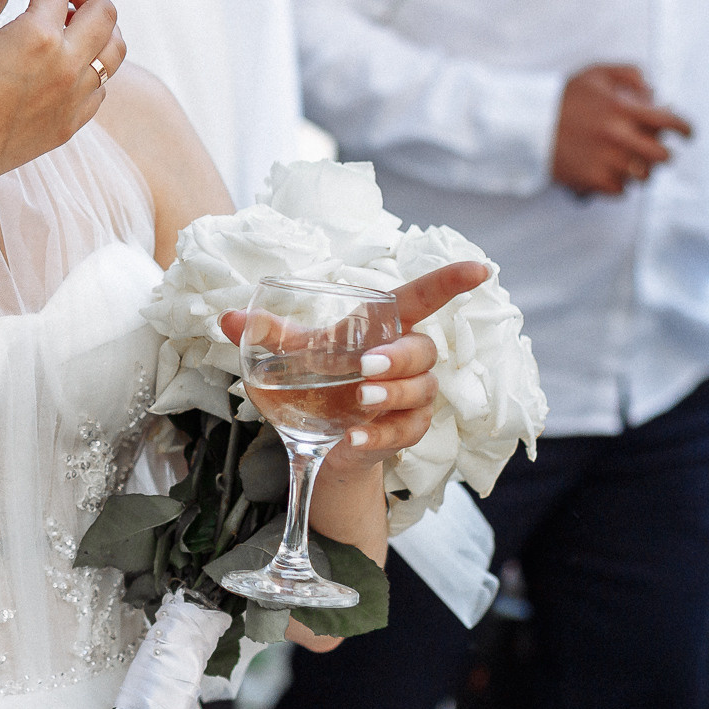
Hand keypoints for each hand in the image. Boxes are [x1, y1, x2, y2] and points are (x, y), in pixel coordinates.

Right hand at [0, 0, 126, 199]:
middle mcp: (67, 66)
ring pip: (115, 50)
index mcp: (37, 38)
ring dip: (100, 27)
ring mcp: (74, 99)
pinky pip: (102, 85)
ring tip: (71, 19)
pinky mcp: (72, 124)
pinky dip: (93, 65)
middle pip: (105, 10)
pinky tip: (65, 61)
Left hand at [217, 260, 489, 467]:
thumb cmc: (312, 384)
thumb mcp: (288, 358)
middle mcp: (403, 359)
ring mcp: (408, 398)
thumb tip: (227, 318)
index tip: (481, 268)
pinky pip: (404, 432)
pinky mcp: (403, 432)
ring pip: (421, 391)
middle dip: (400, 357)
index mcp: (381, 328)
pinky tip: (353, 437)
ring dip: (393, 393)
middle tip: (367, 365)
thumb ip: (265, 335)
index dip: (451, 281)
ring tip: (361, 398)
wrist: (316, 440)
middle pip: (423, 350)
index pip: (424, 298)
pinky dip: (379, 434)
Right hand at [551, 64, 691, 196]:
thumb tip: (654, 92)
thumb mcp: (595, 74)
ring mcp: (606, 160)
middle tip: (657, 151)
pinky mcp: (593, 181)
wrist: (525, 126)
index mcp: (622, 108)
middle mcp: (617, 136)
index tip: (688, 134)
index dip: (685, 129)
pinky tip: (609, 172)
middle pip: (662, 156)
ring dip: (641, 170)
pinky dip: (620, 184)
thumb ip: (629, 75)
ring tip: (630, 163)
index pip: (669, 122)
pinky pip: (622, 190)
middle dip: (663, 153)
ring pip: (644, 176)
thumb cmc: (562, 99)